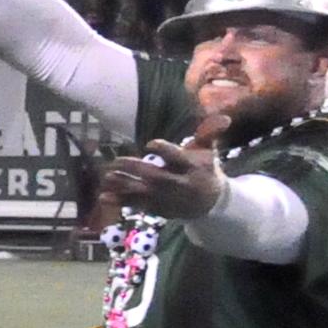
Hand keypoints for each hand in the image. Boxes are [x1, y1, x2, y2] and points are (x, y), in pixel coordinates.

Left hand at [96, 135, 228, 219]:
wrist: (210, 202)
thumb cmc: (204, 169)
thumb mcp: (208, 151)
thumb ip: (208, 134)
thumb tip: (224, 117)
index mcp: (193, 167)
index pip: (178, 158)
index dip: (164, 151)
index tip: (150, 144)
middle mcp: (179, 184)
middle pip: (156, 176)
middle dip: (135, 169)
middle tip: (116, 161)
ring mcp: (167, 199)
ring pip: (144, 193)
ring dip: (123, 186)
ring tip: (106, 178)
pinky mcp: (158, 209)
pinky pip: (138, 206)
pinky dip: (121, 202)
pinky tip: (103, 197)